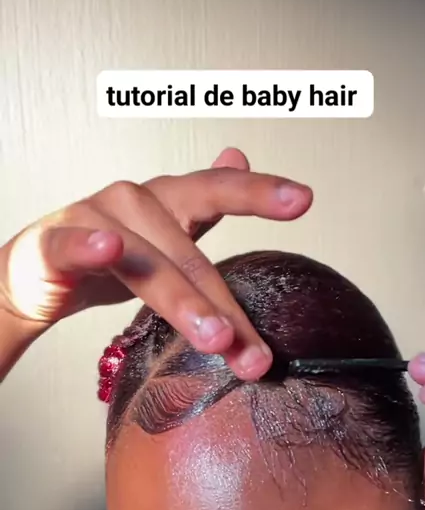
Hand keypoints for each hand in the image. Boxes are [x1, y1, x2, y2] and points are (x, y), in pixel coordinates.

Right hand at [0, 148, 311, 379]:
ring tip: (214, 337)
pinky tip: (109, 248)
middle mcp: (135, 202)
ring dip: (182, 299)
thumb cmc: (110, 255)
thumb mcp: (164, 234)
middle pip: (190, 254)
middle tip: (253, 353)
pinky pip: (75, 244)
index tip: (303, 199)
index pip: (217, 192)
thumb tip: (240, 155)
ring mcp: (95, 219)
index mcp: (168, 201)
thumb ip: (203, 207)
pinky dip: (90, 245)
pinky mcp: (54, 244)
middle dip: (226, 307)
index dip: (258, 192)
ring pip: (146, 261)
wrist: (37, 271)